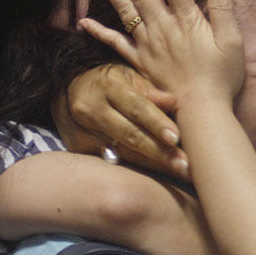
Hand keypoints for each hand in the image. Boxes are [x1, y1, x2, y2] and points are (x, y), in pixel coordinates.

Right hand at [51, 63, 190, 179]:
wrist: (71, 90)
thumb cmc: (113, 83)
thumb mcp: (130, 77)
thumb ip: (152, 91)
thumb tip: (173, 102)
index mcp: (109, 87)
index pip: (136, 107)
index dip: (156, 123)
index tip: (175, 138)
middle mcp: (92, 109)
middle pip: (129, 135)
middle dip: (159, 152)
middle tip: (184, 165)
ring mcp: (83, 131)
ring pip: (123, 153)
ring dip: (154, 165)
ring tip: (180, 172)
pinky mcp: (79, 148)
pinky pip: (113, 161)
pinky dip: (137, 170)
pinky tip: (160, 177)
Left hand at [78, 0, 243, 106]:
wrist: (201, 110)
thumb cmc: (222, 78)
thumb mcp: (232, 42)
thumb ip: (223, 9)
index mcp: (187, 21)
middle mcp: (163, 28)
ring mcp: (148, 45)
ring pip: (125, 11)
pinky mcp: (140, 62)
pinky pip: (116, 44)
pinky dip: (99, 33)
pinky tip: (84, 22)